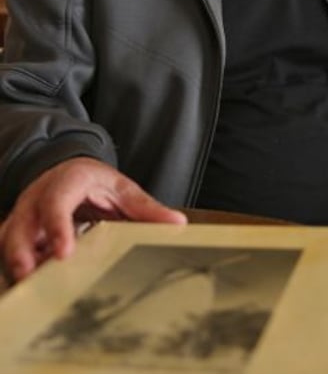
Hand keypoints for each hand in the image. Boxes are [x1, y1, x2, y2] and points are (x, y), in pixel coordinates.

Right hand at [0, 157, 186, 281]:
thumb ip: (147, 209)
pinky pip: (10, 250)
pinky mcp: (19, 232)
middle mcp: (39, 197)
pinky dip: (16, 269)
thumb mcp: (123, 189)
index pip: (56, 201)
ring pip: (9, 238)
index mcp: (68, 182)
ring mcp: (26, 215)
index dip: (56, 226)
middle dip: (21, 250)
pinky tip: (32, 288)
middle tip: (29, 275)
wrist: (70, 170)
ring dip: (16, 263)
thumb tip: (178, 223)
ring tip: (28, 289)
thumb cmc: (96, 182)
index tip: (63, 252)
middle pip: (21, 223)